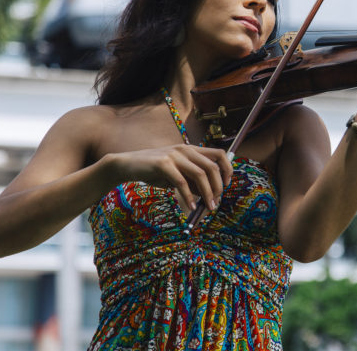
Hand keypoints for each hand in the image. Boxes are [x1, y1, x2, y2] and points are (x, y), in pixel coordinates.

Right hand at [111, 144, 232, 210]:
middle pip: (212, 167)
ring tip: (208, 207)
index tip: (227, 185)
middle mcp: (185, 149)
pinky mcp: (163, 163)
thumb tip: (210, 195)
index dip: (227, 169)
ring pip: (200, 174)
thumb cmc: (154, 171)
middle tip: (216, 202)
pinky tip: (191, 206)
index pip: (219, 154)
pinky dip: (189, 196)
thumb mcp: (177, 174)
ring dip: (208, 193)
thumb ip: (192, 181)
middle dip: (218, 187)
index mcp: (191, 149)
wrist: (128, 164)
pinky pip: (181, 182)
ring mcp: (174, 155)